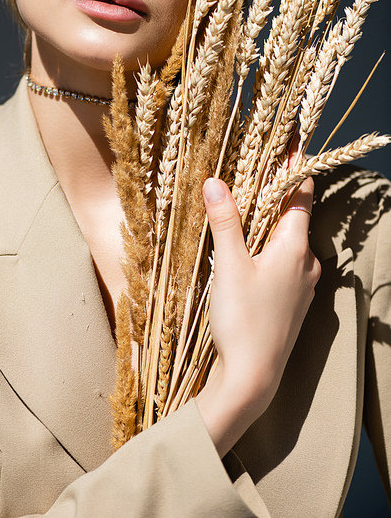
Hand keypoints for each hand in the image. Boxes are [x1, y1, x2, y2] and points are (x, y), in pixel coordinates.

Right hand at [195, 176, 319, 457]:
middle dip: (276, 195)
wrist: (253, 378)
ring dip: (271, 224)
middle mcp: (307, 264)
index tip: (291, 142)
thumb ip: (224, 221)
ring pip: (289, 242)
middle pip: (295, 217)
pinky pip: (286, 264)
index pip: (301, 194)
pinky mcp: (294, 304)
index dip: (295, 166)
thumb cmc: (243, 320)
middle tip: (254, 173)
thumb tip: (214, 181)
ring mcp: (303, 286)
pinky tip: (248, 255)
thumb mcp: (228, 265)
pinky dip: (270, 249)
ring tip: (246, 211)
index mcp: (295, 248)